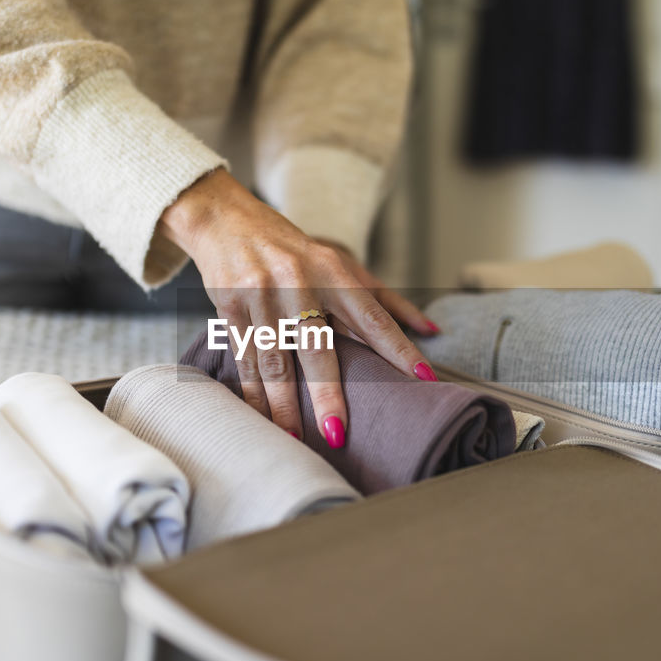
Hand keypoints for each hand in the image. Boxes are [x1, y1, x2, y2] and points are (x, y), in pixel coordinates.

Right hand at [158, 169, 439, 445]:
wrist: (228, 220)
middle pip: (317, 348)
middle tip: (337, 434)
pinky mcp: (230, 306)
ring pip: (275, 361)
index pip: (374, 317)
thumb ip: (387, 300)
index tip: (422, 379)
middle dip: (327, 394)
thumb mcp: (343, 265)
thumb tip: (432, 331)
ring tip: (295, 440)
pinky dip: (253, 393)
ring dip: (283, 406)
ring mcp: (262, 295)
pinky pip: (244, 359)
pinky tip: (262, 419)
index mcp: (335, 273)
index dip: (400, 348)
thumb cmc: (296, 251)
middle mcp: (299, 282)